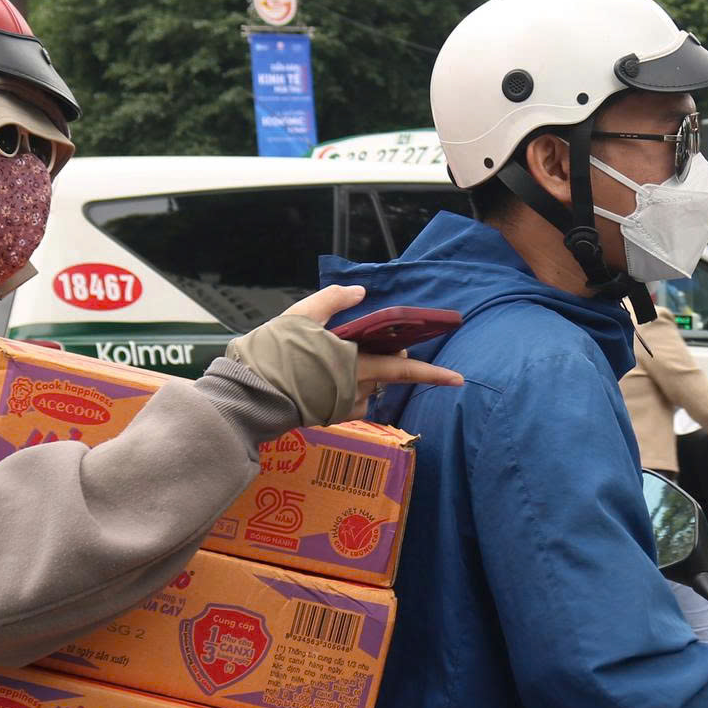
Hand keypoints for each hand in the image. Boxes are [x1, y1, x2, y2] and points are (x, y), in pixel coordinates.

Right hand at [284, 285, 462, 401]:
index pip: (405, 369)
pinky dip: (349, 382)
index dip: (434, 374)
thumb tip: (359, 291)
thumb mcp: (300, 315)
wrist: (249, 396)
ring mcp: (345, 405)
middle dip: (394, 358)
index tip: (459, 378)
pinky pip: (353, 397)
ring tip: (336, 354)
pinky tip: (323, 373)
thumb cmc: (273, 355)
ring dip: (367, 370)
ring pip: (371, 384)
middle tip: (385, 340)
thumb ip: (333, 300)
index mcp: (356, 364)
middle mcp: (357, 388)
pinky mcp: (332, 415)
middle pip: (390, 374)